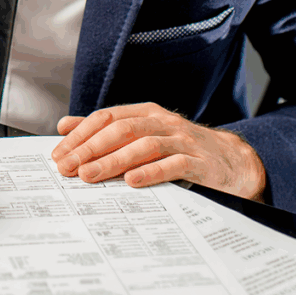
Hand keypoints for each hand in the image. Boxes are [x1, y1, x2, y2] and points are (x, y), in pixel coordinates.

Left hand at [51, 101, 266, 200]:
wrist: (236, 164)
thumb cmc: (183, 150)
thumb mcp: (145, 134)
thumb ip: (106, 130)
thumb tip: (64, 126)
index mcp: (146, 113)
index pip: (106, 118)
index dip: (80, 135)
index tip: (59, 154)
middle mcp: (163, 122)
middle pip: (120, 130)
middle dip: (90, 149)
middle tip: (67, 168)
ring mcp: (183, 141)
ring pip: (143, 146)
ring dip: (113, 161)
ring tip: (90, 175)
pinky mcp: (200, 162)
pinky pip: (173, 165)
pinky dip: (151, 172)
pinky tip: (132, 182)